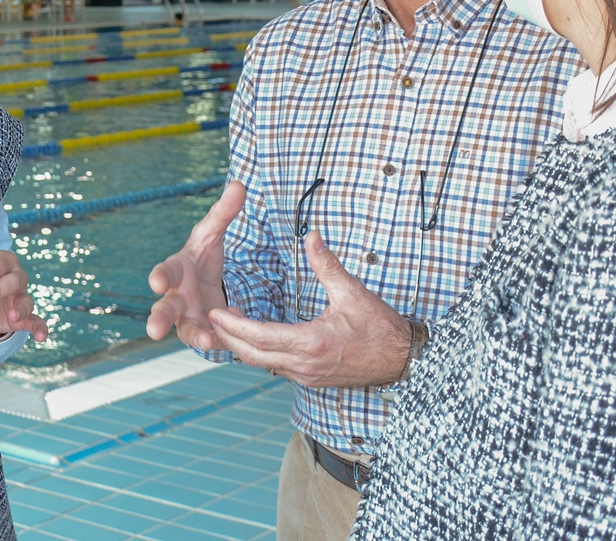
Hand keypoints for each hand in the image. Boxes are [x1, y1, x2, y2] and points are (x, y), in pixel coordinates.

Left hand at [0, 250, 47, 342]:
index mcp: (3, 260)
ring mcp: (23, 296)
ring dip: (20, 309)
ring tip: (12, 315)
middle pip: (12, 281)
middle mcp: (17, 276)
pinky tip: (41, 336)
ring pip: (25, 301)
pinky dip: (40, 328)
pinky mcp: (24, 316)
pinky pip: (35, 321)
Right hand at [146, 181, 245, 348]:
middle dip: (158, 319)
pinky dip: (219, 338)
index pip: (164, 272)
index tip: (157, 282)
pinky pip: (210, 339)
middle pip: (164, 309)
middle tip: (153, 331)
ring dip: (193, 336)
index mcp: (176, 270)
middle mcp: (176, 297)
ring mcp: (188, 318)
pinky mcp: (203, 332)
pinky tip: (229, 336)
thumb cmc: (202, 257)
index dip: (159, 277)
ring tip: (204, 342)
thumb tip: (238, 185)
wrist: (207, 284)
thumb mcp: (212, 234)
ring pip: (185, 331)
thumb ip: (223, 213)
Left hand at [208, 230, 411, 388]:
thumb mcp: (353, 292)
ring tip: (228, 322)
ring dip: (243, 346)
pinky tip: (255, 336)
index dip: (234, 325)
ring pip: (264, 364)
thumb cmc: (380, 328)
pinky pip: (277, 367)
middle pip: (254, 356)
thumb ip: (327, 264)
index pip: (261, 337)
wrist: (404, 360)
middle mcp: (304, 365)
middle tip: (211, 316)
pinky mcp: (312, 379)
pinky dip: (260, 353)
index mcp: (311, 344)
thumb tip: (311, 236)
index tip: (215, 311)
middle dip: (229, 337)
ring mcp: (307, 376)